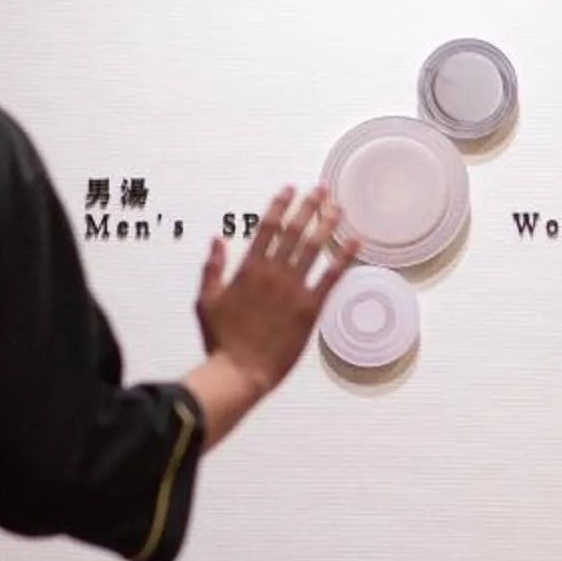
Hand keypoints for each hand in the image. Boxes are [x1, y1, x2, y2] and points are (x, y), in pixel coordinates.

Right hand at [195, 186, 355, 393]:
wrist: (240, 371)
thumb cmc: (221, 340)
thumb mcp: (206, 300)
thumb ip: (212, 267)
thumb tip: (216, 240)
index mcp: (248, 269)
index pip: (268, 227)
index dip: (280, 205)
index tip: (290, 189)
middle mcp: (273, 273)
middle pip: (295, 230)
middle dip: (309, 206)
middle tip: (321, 189)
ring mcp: (293, 289)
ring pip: (314, 248)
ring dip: (327, 224)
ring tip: (338, 207)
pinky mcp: (310, 308)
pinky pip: (331, 277)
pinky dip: (344, 257)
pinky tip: (356, 241)